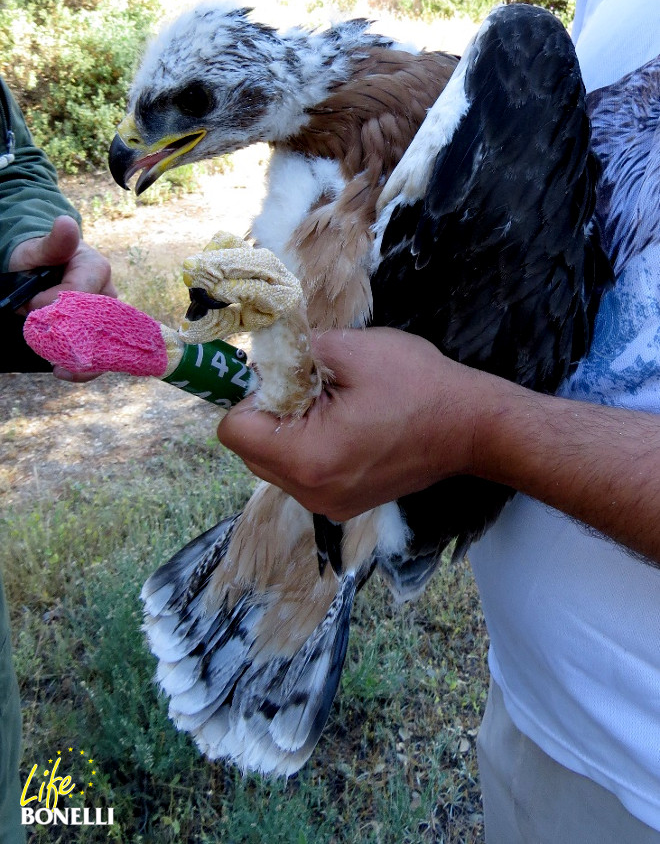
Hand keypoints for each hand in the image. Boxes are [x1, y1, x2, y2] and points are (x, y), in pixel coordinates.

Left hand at [9, 215, 115, 379]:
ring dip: (82, 360)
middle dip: (74, 340)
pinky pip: (100, 353)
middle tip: (49, 351)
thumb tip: (66, 224)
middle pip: (101, 324)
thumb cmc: (36, 257)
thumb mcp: (37, 249)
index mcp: (96, 268)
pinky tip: (64, 370)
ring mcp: (106, 315)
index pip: (82, 295)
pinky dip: (84, 366)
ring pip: (106, 343)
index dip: (54, 305)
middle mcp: (107, 292)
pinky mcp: (100, 332)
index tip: (32, 306)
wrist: (37, 270)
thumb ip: (53, 243)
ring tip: (59, 369)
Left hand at [217, 327, 490, 519]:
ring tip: (330, 402)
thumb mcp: (351, 350)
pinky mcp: (344, 503)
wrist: (472, 426)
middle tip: (307, 383)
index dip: (248, 394)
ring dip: (287, 429)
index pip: (235, 430)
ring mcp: (329, 504)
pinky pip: (302, 472)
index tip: (278, 372)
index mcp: (308, 458)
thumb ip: (294, 353)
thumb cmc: (418, 385)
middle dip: (267, 412)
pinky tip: (344, 422)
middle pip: (250, 450)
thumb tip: (258, 358)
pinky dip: (308, 446)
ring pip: (274, 463)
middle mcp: (311, 492)